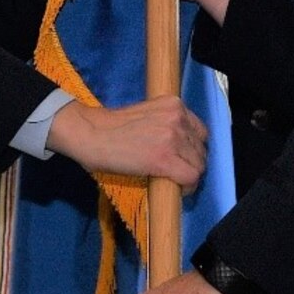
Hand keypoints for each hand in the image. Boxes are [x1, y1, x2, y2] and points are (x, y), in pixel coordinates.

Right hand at [46, 94, 206, 190]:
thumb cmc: (112, 127)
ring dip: (189, 175)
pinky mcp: (165, 159)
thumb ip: (168, 124)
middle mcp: (178, 118)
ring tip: (173, 181)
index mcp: (174, 104)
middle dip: (191, 163)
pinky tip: (174, 189)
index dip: (193, 149)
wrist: (91, 134)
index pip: (200, 132)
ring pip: (199, 165)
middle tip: (176, 172)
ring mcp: (173, 138)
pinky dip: (186, 187)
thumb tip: (183, 147)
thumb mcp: (148, 115)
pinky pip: (191, 177)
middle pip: (202, 150)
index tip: (183, 158)